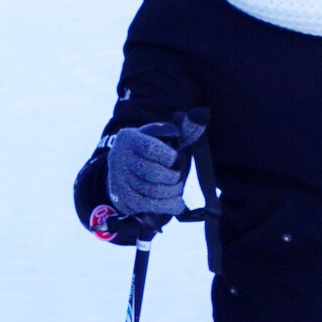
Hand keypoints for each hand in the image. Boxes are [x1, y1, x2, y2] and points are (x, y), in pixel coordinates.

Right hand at [104, 110, 208, 224]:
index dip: (168, 157)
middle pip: (149, 172)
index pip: (149, 148)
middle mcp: (120, 157)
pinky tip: (177, 203)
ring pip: (148, 190)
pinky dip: (165, 205)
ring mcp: (119, 179)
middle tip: (178, 176)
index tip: (178, 160)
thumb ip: (183, 128)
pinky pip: (145, 205)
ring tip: (177, 189)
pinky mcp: (122, 197)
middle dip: (171, 177)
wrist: (125, 166)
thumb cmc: (151, 149)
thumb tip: (203, 115)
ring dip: (170, 192)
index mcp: (130, 138)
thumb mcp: (163, 136)